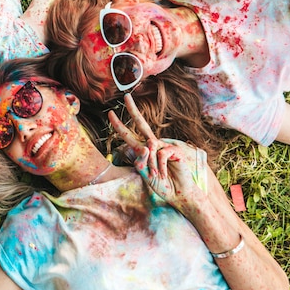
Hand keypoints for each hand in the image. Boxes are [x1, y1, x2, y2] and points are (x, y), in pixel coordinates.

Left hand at [108, 93, 204, 210]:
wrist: (179, 193)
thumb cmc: (162, 185)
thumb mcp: (145, 175)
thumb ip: (141, 162)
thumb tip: (144, 146)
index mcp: (143, 151)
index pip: (129, 136)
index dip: (119, 125)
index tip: (110, 114)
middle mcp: (153, 145)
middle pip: (141, 124)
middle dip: (133, 110)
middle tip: (126, 96)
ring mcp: (163, 146)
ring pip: (149, 148)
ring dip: (151, 166)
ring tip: (156, 177)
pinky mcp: (174, 149)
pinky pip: (161, 154)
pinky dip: (160, 166)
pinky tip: (164, 173)